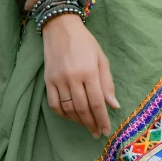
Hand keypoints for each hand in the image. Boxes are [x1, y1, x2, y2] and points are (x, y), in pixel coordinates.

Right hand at [42, 14, 119, 137]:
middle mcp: (73, 77)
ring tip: (86, 125)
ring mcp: (58, 80)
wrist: (60, 27)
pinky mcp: (48, 81)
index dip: (102, 119)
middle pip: (83, 108)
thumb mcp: (101, 58)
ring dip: (78, 121)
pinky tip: (70, 117)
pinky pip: (54, 104)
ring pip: (68, 109)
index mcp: (89, 71)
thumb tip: (113, 105)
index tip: (106, 131)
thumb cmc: (85, 42)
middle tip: (97, 133)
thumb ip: (107, 82)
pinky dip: (62, 114)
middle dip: (91, 124)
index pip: (97, 102)